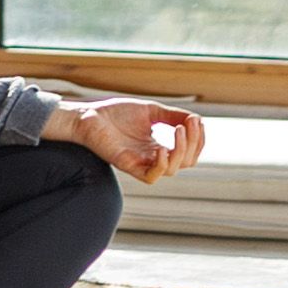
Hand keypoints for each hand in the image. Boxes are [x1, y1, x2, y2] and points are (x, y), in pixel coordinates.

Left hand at [48, 98, 204, 181]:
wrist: (89, 115)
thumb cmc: (116, 113)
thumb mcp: (151, 111)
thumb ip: (172, 115)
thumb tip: (196, 119)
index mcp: (158, 146)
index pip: (188, 152)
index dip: (197, 140)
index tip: (197, 121)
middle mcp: (152, 157)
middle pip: (185, 162)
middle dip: (193, 144)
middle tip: (189, 125)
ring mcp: (141, 163)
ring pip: (172, 170)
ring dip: (181, 151)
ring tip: (178, 131)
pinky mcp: (128, 165)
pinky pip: (152, 176)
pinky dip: (162, 165)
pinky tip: (163, 148)